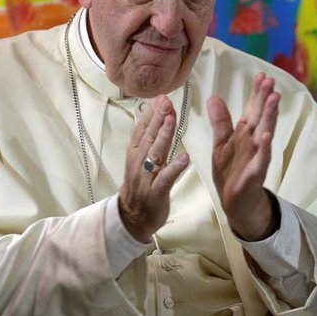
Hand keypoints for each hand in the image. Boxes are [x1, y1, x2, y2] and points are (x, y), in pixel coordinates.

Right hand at [119, 95, 189, 242]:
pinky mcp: (156, 192)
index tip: (160, 97)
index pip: (142, 128)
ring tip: (171, 120)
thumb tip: (157, 117)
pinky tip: (184, 158)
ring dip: (164, 135)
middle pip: (149, 136)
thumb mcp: (139, 160)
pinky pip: (166, 178)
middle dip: (158, 117)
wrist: (131, 217)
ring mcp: (146, 177)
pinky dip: (174, 168)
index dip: (151, 112)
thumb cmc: (140, 187)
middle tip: (166, 101)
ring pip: (156, 153)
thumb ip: (148, 140)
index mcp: (135, 153)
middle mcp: (139, 162)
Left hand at [207, 73, 280, 240]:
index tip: (262, 75)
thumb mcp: (221, 144)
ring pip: (265, 133)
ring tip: (274, 99)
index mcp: (245, 133)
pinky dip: (264, 148)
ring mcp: (256, 157)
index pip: (252, 109)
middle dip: (266, 99)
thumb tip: (214, 97)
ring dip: (270, 116)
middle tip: (271, 81)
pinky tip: (266, 136)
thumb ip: (220, 122)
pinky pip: (261, 160)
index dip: (257, 93)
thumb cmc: (231, 172)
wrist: (236, 203)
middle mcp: (253, 142)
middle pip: (261, 117)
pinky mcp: (254, 174)